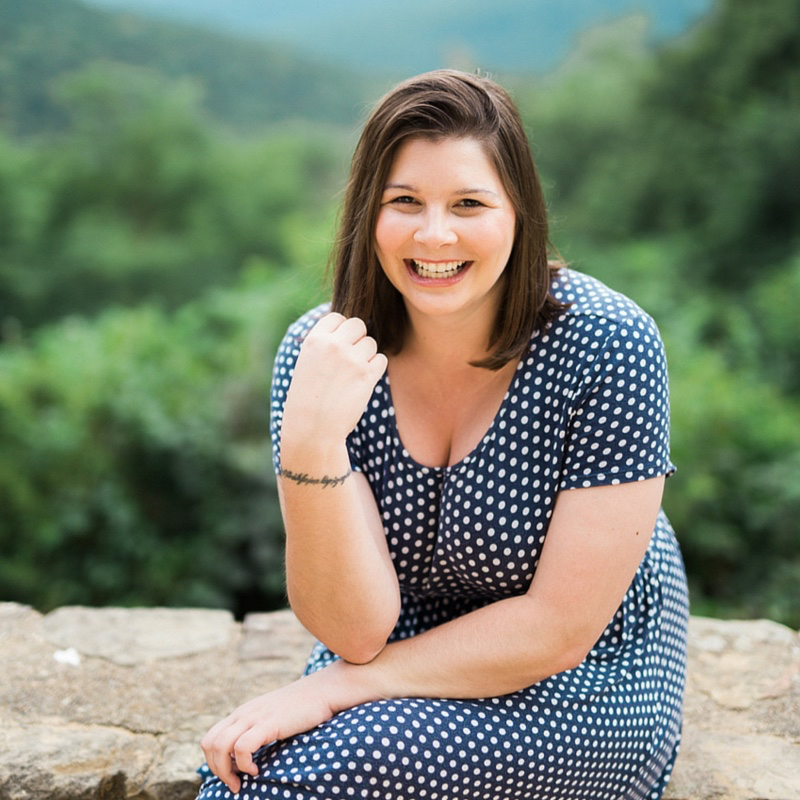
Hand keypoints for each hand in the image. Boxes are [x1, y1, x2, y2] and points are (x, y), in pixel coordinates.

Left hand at [200, 669, 341, 793]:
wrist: (323, 690)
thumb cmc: (302, 708)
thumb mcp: (272, 716)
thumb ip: (258, 728)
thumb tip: (250, 753)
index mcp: (242, 713)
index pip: (210, 738)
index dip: (214, 761)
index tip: (232, 774)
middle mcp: (243, 714)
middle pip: (210, 743)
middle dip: (216, 769)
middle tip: (235, 783)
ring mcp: (254, 717)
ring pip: (220, 747)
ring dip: (226, 771)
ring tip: (243, 780)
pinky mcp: (268, 723)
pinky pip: (242, 747)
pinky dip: (244, 765)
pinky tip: (257, 770)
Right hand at [282, 313, 387, 445]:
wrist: (312, 429)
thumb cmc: (307, 398)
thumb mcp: (306, 363)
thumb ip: (324, 344)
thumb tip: (348, 328)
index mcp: (314, 339)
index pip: (337, 317)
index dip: (341, 331)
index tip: (338, 347)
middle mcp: (333, 345)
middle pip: (358, 325)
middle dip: (357, 339)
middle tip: (350, 360)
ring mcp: (351, 359)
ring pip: (371, 344)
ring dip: (367, 356)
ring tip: (352, 376)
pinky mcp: (367, 375)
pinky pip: (381, 359)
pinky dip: (375, 370)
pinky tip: (361, 382)